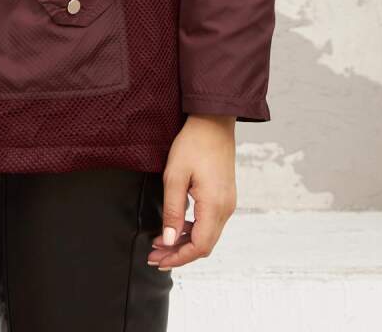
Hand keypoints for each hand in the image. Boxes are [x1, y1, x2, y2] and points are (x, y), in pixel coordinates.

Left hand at [146, 114, 236, 270]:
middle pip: (204, 245)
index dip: (178, 257)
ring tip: (160, 242)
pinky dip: (192, 230)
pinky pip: (210, 222)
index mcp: (214, 205)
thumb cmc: (193, 144)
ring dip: (184, 242)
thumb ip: (172, 210)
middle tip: (154, 255)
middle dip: (178, 253)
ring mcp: (227, 203)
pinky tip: (176, 226)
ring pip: (207, 235)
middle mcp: (226, 208)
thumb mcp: (175, 176)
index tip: (158, 260)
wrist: (213, 122)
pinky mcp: (224, 196)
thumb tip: (168, 240)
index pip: (199, 246)